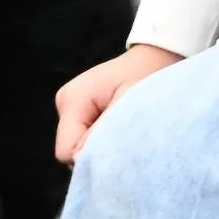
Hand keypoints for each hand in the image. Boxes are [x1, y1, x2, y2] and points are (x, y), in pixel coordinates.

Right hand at [54, 43, 181, 164]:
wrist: (153, 59)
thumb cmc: (146, 78)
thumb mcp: (130, 106)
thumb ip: (104, 132)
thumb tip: (78, 159)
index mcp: (73, 99)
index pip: (66, 150)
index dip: (92, 157)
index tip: (120, 146)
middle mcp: (65, 103)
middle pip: (70, 150)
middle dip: (97, 152)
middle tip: (127, 136)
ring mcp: (69, 107)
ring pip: (77, 147)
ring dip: (102, 146)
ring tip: (125, 128)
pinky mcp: (78, 112)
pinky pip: (84, 139)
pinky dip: (102, 140)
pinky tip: (119, 128)